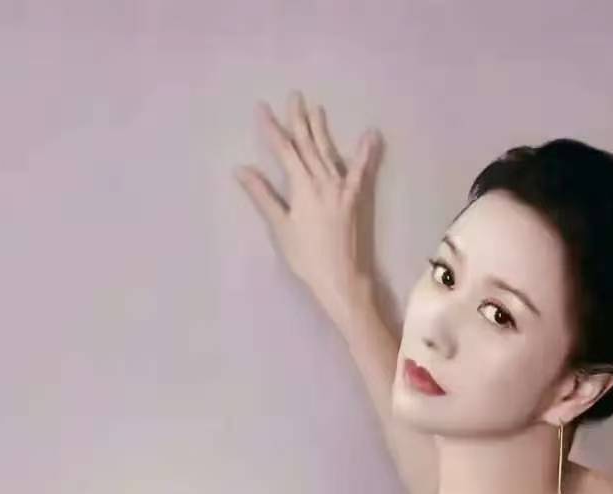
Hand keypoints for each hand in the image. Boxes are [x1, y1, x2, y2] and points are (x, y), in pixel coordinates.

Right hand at [233, 89, 380, 321]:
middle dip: (299, 119)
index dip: (272, 128)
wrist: (341, 277)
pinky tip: (371, 134)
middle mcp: (322, 180)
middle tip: (295, 96)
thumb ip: (263, 195)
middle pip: (308, 144)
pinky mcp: (355, 199)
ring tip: (317, 109)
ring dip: (321, 129)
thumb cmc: (306, 257)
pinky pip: (361, 171)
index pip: (284, 149)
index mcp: (301, 186)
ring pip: (328, 151)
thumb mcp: (280, 227)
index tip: (262, 108)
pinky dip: (365, 152)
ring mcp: (341, 188)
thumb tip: (241, 169)